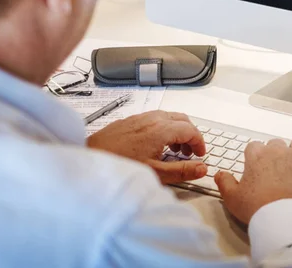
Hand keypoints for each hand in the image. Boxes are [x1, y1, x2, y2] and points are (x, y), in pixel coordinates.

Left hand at [87, 111, 206, 184]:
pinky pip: (154, 119)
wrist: (89, 158)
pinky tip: (155, 147)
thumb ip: (182, 171)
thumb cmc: (119, 165)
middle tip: (190, 153)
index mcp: (162, 129)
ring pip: (168, 118)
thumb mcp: (155, 173)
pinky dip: (163, 129)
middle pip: (182, 120)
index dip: (200, 143)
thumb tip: (202, 168)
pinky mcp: (130, 121)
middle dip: (190, 135)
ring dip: (177, 132)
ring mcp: (140, 117)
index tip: (200, 156)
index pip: (191, 130)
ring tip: (173, 152)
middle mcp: (153, 118)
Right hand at [214, 138, 291, 223]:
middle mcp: (278, 151)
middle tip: (273, 170)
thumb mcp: (232, 198)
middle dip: (274, 153)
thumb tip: (219, 174)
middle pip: (275, 144)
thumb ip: (224, 182)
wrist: (282, 218)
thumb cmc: (257, 207)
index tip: (255, 167)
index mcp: (257, 155)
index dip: (254, 156)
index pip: (253, 146)